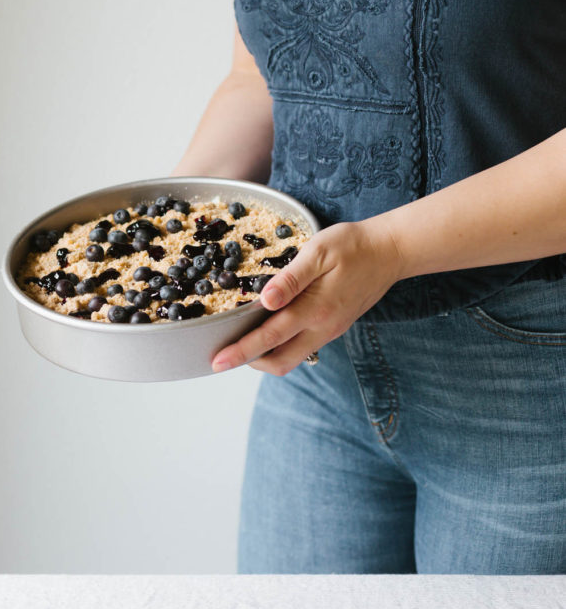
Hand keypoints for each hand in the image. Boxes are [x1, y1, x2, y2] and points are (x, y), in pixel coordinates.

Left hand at [210, 217, 403, 375]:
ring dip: (265, 356)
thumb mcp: (319, 252)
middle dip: (250, 361)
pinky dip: (281, 345)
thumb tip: (264, 300)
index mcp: (315, 310)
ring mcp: (330, 330)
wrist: (391, 251)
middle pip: (280, 362)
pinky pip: (303, 346)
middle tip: (224, 353)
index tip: (217, 361)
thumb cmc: (353, 246)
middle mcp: (322, 328)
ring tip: (241, 341)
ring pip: (292, 357)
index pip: (269, 338)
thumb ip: (290, 278)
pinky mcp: (334, 327)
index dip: (241, 351)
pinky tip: (269, 328)